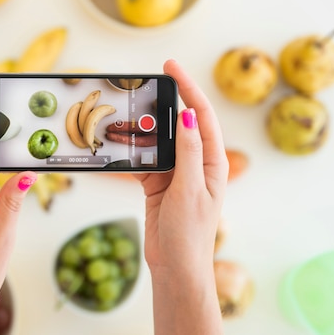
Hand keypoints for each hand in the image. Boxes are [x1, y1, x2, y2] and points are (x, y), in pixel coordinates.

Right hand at [134, 59, 227, 334]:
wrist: (175, 267)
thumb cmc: (191, 234)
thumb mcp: (191, 189)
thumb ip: (188, 152)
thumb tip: (187, 115)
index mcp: (212, 162)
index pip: (201, 116)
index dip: (188, 88)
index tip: (171, 67)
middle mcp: (196, 163)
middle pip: (180, 122)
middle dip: (165, 100)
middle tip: (146, 82)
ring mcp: (176, 173)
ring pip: (160, 139)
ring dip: (145, 126)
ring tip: (128, 110)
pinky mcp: (158, 184)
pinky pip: (145, 159)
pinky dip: (134, 150)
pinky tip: (121, 142)